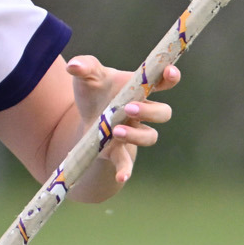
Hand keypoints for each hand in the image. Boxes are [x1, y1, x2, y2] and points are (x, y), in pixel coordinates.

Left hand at [64, 56, 179, 185]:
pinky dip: (126, 170)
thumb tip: (72, 66)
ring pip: (150, 137)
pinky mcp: (119, 149)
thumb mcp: (87, 75)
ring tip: (115, 131)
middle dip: (149, 111)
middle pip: (163, 113)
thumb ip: (84, 66)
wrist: (84, 115)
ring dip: (136, 135)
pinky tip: (121, 178)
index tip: (169, 72)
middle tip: (128, 108)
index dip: (171, 77)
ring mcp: (134, 131)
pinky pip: (128, 162)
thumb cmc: (93, 90)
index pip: (165, 81)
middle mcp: (142, 111)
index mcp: (140, 89)